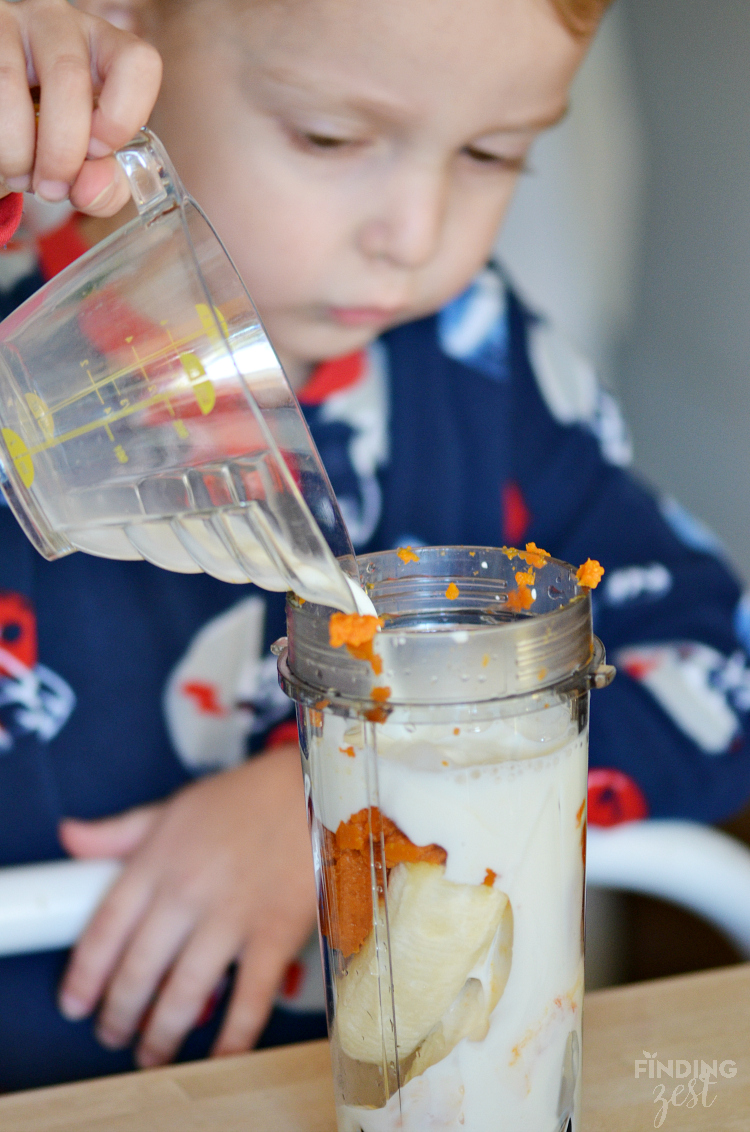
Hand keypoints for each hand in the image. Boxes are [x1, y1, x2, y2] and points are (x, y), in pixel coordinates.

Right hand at [0, 0, 160, 213]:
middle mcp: (61, 25)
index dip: (122, 116)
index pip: (139, 62)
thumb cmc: (55, 135)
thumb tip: (88, 188)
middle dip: (62, 151)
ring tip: (21, 178)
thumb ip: (104, 182)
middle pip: (69, 79)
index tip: (99, 153)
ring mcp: (12, 24)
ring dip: (18, 149)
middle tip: (53, 189)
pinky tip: (3, 157)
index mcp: (106, 49)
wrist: (7, 120)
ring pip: (11, 84)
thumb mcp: (89, 159)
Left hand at [57, 744, 317, 1066]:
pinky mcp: (275, 932)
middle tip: (114, 1034)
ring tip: (153, 1054)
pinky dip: (233, 1037)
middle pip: (139, 969)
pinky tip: (219, 1056)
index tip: (75, 1003)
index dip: (85, 974)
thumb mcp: (175, 808)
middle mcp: (187, 891)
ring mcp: (232, 914)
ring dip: (163, 1034)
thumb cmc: (244, 799)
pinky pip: (250, 998)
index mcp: (158, 860)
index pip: (105, 927)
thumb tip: (69, 838)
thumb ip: (120, 832)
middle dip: (120, 1014)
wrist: (312, 788)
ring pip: (185, 992)